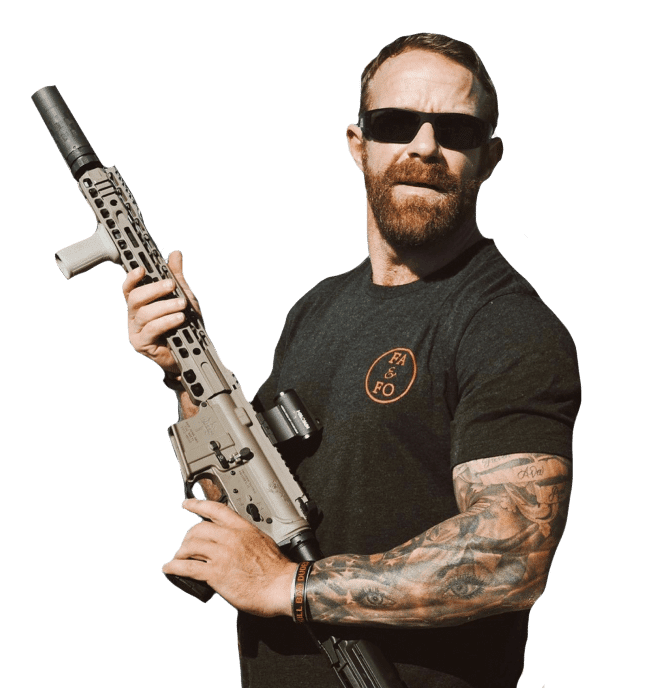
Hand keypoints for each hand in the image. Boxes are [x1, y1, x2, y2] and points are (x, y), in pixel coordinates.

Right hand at [122, 250, 200, 372]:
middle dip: (154, 289)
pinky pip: (152, 329)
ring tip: (182, 304)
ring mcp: (135, 330)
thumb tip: (175, 254)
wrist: (190, 349)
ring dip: (165, 307)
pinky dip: (167, 321)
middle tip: (171, 284)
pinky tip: (180, 318)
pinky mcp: (141, 344)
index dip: (132, 277)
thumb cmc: (183, 323)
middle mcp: (134, 315)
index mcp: (140, 302)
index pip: (130, 287)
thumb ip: (177, 277)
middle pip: (135, 298)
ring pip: (145, 313)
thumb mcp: (183, 296)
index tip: (142, 269)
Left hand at [162, 499, 297, 617]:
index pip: (215, 509)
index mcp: (242, 528)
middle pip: (198, 529)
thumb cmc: (276, 568)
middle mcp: (230, 538)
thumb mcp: (262, 541)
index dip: (197, 505)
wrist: (281, 586)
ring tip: (178, 558)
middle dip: (188, 537)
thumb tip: (235, 542)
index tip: (186, 504)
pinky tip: (170, 568)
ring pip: (191, 546)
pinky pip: (188, 567)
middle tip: (185, 545)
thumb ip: (244, 538)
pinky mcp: (216, 573)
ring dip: (180, 552)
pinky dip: (175, 567)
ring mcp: (222, 555)